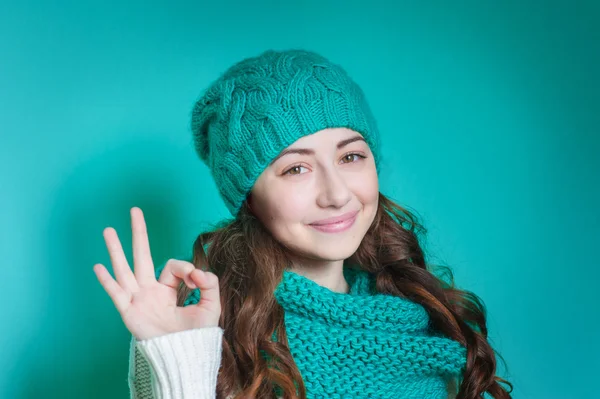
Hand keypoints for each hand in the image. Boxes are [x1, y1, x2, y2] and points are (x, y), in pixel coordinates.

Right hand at [93, 207, 220, 340]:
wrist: (184, 354)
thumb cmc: (197, 334)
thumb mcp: (211, 304)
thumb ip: (209, 283)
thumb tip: (197, 269)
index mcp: (169, 289)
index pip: (173, 266)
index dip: (186, 268)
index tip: (195, 278)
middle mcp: (151, 290)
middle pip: (142, 256)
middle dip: (139, 233)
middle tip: (135, 211)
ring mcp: (139, 299)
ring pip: (125, 269)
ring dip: (116, 249)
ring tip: (108, 230)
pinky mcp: (130, 312)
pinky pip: (117, 293)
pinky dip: (107, 281)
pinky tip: (98, 266)